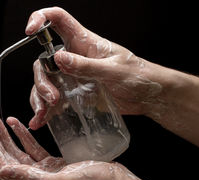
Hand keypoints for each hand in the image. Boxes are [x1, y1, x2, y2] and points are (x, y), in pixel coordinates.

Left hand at [0, 117, 122, 179]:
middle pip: (12, 162)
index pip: (7, 173)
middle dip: (2, 144)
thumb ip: (32, 179)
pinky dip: (27, 138)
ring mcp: (46, 175)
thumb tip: (4, 172)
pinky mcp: (55, 166)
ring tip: (3, 122)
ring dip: (12, 139)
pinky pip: (36, 151)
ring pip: (22, 155)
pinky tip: (20, 127)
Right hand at [26, 7, 160, 129]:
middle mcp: (76, 58)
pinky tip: (43, 121)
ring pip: (48, 82)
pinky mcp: (78, 94)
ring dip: (40, 98)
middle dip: (42, 80)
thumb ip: (87, 66)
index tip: (30, 31)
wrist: (148, 96)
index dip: (41, 18)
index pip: (58, 20)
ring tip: (43, 115)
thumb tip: (59, 58)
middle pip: (45, 61)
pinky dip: (48, 110)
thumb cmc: (138, 76)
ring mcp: (76, 77)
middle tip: (52, 99)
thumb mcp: (114, 70)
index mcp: (85, 43)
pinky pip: (58, 99)